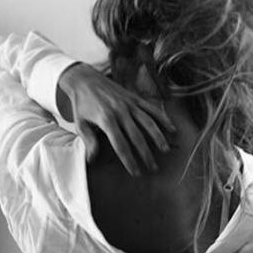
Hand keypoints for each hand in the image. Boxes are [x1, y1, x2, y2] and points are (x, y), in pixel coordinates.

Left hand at [57, 63, 175, 175]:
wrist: (85, 79)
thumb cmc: (82, 104)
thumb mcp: (80, 123)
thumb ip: (89, 141)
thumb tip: (92, 160)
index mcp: (106, 120)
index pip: (121, 145)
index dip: (129, 160)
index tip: (136, 172)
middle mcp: (121, 112)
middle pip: (137, 137)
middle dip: (146, 154)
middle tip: (153, 168)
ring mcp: (130, 104)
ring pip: (148, 123)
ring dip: (158, 137)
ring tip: (165, 150)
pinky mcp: (135, 98)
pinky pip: (152, 109)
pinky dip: (163, 118)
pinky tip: (172, 129)